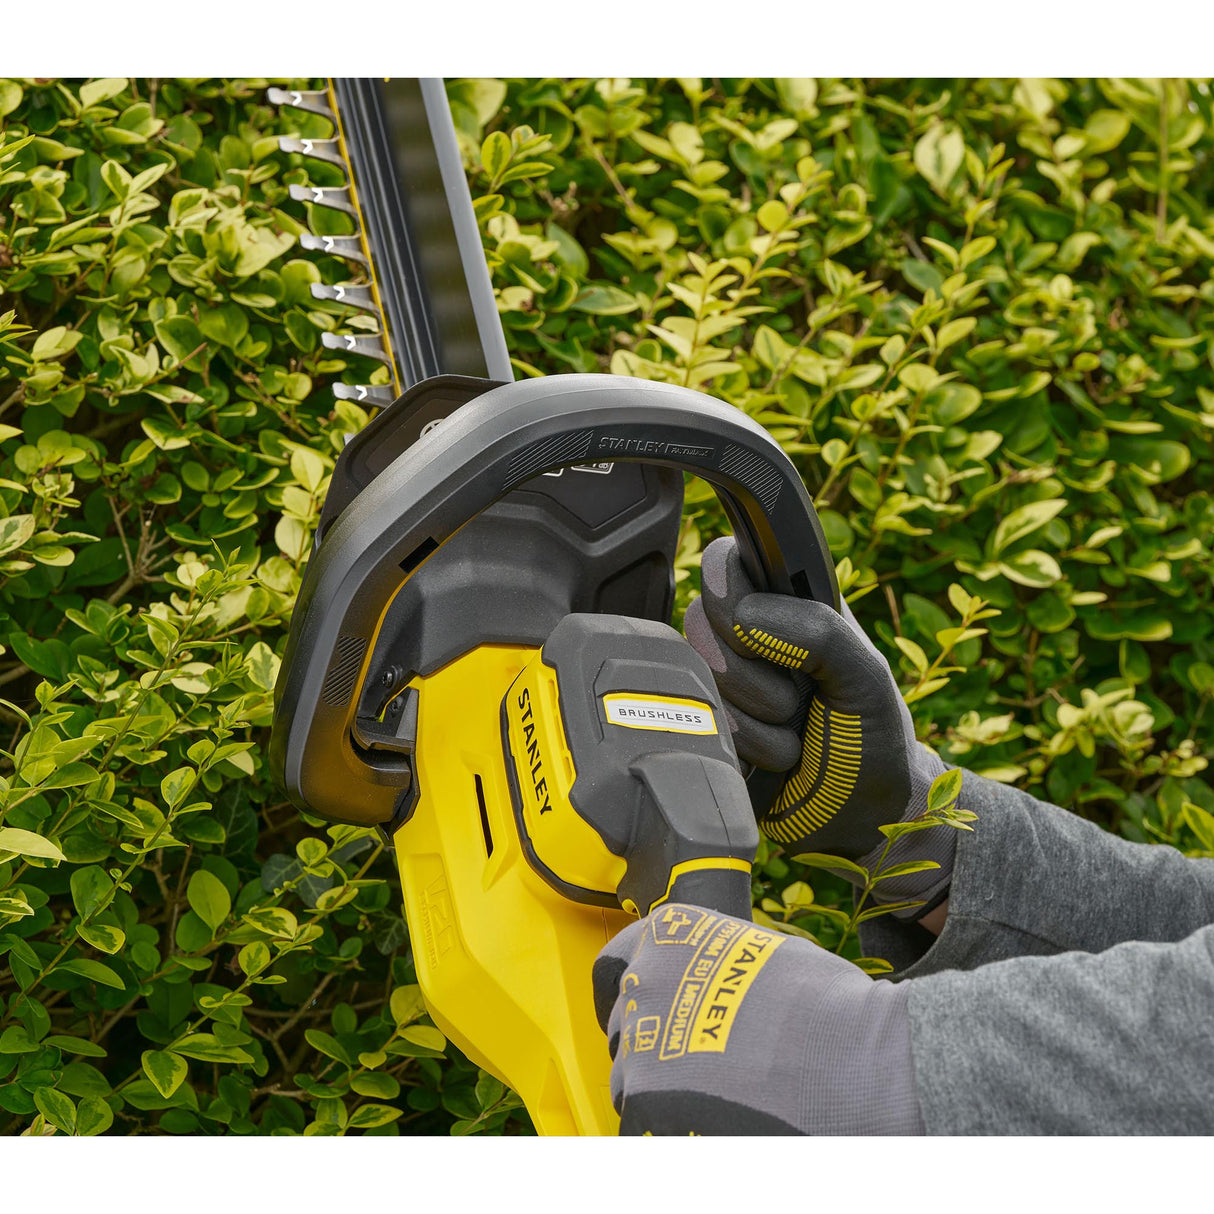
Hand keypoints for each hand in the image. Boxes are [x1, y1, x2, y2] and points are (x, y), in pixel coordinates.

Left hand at [591, 904, 921, 1135]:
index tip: (647, 1012)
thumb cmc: (825, 1001)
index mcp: (669, 933)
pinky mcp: (646, 1095)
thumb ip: (716, 964)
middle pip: (624, 1020)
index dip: (633, 990)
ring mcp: (641, 1037)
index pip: (617, 961)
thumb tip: (710, 988)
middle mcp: (645, 977)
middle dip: (652, 1040)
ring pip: (627, 1073)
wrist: (852, 1052)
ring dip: (657, 1086)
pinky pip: (638, 1117)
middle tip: (696, 1060)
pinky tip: (706, 1121)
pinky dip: (665, 1124)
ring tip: (710, 1096)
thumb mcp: (762, 951)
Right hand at [684, 537, 953, 911]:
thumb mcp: (865, 674)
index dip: (733, 597)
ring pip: (698, 683)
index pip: (721, 563)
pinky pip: (694, 728)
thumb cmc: (872, 737)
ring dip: (759, 722)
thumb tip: (745, 614)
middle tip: (802, 698)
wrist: (864, 817)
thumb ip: (818, 629)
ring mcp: (718, 686)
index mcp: (781, 604)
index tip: (767, 633)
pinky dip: (745, 751)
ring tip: (795, 733)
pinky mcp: (703, 730)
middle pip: (698, 626)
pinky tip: (774, 759)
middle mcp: (741, 639)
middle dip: (759, 677)